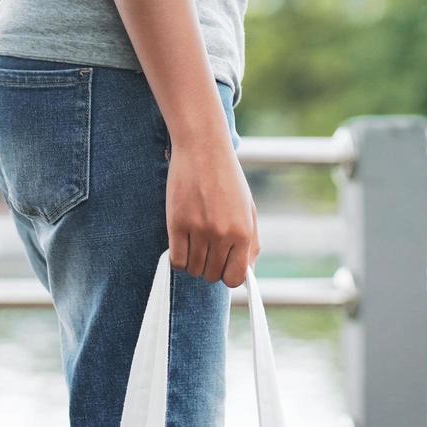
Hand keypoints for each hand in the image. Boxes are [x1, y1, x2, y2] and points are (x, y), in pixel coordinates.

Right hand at [166, 135, 259, 288]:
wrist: (203, 149)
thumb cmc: (228, 180)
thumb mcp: (248, 210)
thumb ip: (250, 244)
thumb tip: (247, 273)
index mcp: (242, 232)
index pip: (234, 278)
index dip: (227, 276)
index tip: (223, 267)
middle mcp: (222, 234)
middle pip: (212, 275)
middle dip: (209, 269)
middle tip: (207, 251)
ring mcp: (198, 230)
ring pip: (193, 270)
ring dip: (193, 264)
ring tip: (195, 245)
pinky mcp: (177, 224)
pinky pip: (176, 260)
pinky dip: (178, 260)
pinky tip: (181, 246)